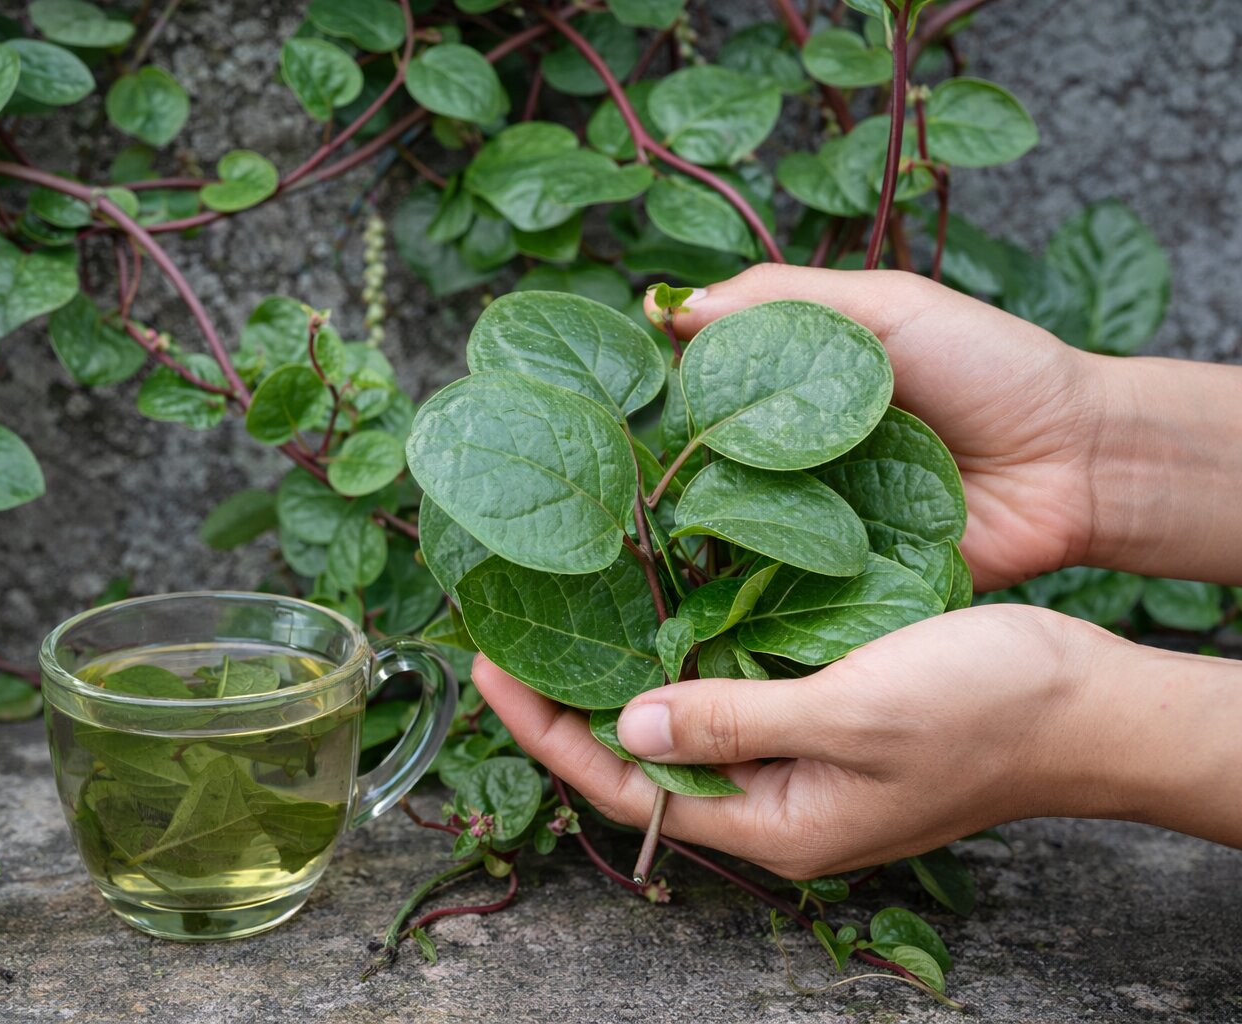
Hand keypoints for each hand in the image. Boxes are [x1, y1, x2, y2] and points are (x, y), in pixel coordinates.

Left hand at [474, 604, 1199, 877]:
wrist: (1092, 704)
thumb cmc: (984, 712)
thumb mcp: (848, 714)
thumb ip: (734, 722)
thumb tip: (630, 727)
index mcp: (776, 825)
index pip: (628, 789)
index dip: (549, 730)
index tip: (488, 669)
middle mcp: (778, 806)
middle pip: (644, 763)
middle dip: (572, 705)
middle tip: (508, 637)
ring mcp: (803, 769)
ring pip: (686, 728)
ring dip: (626, 678)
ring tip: (563, 620)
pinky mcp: (827, 726)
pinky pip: (734, 699)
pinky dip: (689, 659)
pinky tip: (662, 613)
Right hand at [649, 266, 1106, 589]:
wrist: (1075, 462)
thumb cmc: (989, 365)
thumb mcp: (886, 304)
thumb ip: (782, 299)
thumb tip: (669, 306)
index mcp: (795, 382)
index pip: (704, 386)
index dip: (662, 391)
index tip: (612, 393)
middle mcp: (792, 451)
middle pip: (704, 462)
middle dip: (667, 466)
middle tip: (620, 474)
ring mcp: (813, 517)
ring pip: (732, 525)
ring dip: (701, 525)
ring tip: (651, 530)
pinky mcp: (840, 575)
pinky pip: (782, 581)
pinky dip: (751, 578)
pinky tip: (707, 577)